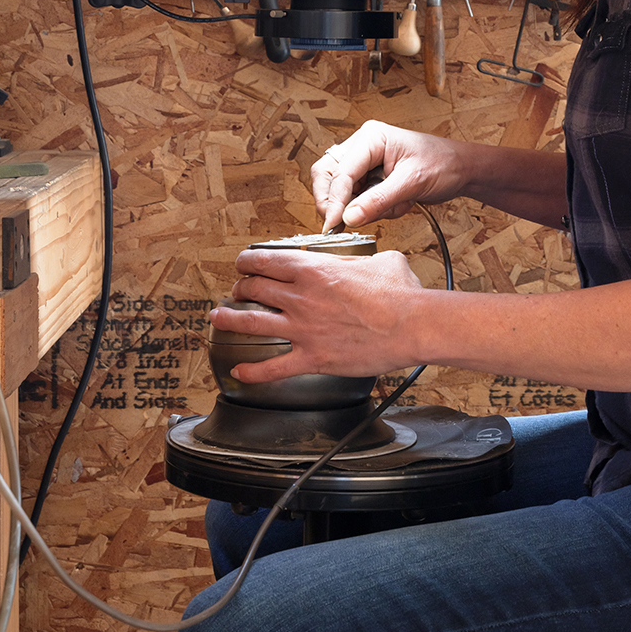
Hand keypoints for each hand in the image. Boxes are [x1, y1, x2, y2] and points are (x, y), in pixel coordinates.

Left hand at [212, 247, 425, 379]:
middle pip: (253, 289)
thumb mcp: (380, 260)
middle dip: (240, 288)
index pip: (266, 261)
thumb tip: (364, 260)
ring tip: (218, 319)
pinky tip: (240, 371)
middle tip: (238, 291)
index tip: (243, 264)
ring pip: (251, 323)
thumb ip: (361, 259)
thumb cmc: (400, 294)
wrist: (412, 325)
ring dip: (229, 319)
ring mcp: (303, 329)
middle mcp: (301, 298)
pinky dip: (252, 371)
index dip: (247, 261)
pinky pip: (273, 368)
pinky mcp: (312, 358)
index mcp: (314, 270)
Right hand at [312, 120, 469, 230]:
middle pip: (328, 176)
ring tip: (394, 206)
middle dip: (335, 203)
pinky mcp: (369, 177)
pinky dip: (373, 209)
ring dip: (361, 207)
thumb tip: (348, 217)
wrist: (461, 169)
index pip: (340, 171)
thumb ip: (378, 200)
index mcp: (371, 137)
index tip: (332, 224)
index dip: (333, 200)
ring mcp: (364, 162)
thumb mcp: (412, 182)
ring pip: (340, 191)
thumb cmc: (443, 164)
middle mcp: (362, 146)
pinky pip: (356, 199)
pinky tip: (398, 204)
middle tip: (342, 225)